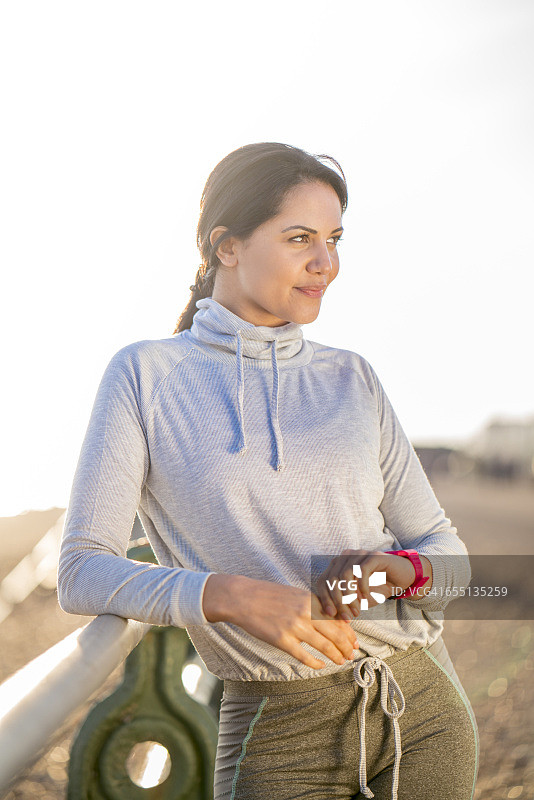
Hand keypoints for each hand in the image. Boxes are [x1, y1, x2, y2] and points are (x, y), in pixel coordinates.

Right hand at [203, 574, 358, 669]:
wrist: (243, 597)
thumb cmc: (268, 594)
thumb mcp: (295, 594)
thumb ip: (313, 605)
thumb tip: (332, 617)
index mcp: (310, 599)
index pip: (338, 618)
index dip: (349, 632)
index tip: (354, 640)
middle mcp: (305, 613)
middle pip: (336, 633)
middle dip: (347, 646)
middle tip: (352, 654)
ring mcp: (294, 627)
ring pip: (324, 646)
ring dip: (336, 656)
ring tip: (342, 661)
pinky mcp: (282, 640)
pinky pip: (304, 656)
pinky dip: (316, 663)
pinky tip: (321, 666)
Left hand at [316, 549, 416, 618]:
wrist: (400, 579)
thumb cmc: (376, 589)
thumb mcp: (357, 599)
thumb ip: (344, 603)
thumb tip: (329, 615)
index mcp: (337, 565)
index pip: (323, 580)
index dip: (325, 598)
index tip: (330, 614)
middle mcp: (345, 556)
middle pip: (332, 578)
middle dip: (338, 601)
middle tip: (347, 617)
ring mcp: (359, 554)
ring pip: (345, 574)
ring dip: (350, 596)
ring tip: (357, 610)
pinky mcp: (373, 555)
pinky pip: (362, 570)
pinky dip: (362, 586)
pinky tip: (365, 597)